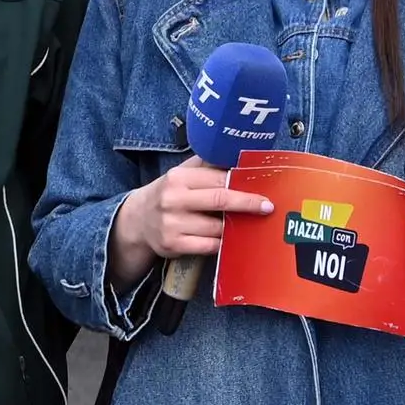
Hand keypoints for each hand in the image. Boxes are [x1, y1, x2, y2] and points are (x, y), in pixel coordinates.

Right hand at [107, 158, 276, 284]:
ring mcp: (172, 224)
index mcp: (178, 177)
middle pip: (220, 200)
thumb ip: (207, 165)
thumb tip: (240, 158)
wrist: (137, 220)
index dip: (242, 184)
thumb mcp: (181, 174)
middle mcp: (173, 199)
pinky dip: (223, 244)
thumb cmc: (168, 193)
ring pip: (216, 227)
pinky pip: (208, 246)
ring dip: (236, 227)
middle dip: (247, 204)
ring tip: (250, 225)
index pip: (217, 179)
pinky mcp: (173, 244)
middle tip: (267, 207)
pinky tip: (231, 240)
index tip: (262, 190)